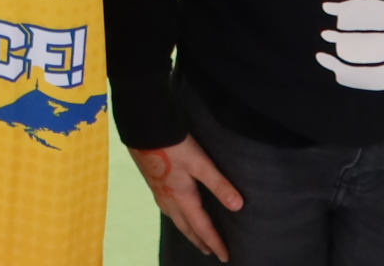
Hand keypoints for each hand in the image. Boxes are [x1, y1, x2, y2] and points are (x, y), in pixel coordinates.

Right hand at [129, 137, 242, 259]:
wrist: (144, 130)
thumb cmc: (174, 147)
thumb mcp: (200, 164)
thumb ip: (219, 184)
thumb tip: (239, 207)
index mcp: (183, 199)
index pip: (202, 227)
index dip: (215, 242)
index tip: (225, 256)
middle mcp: (169, 200)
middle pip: (186, 227)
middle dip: (199, 240)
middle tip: (210, 252)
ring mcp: (159, 192)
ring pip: (175, 219)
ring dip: (187, 230)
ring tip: (194, 236)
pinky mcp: (153, 182)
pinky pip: (168, 209)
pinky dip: (177, 217)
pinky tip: (176, 209)